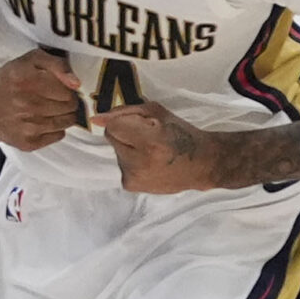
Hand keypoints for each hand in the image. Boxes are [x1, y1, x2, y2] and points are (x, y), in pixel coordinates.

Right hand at [0, 50, 81, 151]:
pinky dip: (53, 129)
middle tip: (51, 98)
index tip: (56, 87)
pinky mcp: (26, 143)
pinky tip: (40, 121)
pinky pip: (57, 136)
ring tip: (47, 109)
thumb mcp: (32, 59)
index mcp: (31, 82)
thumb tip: (76, 83)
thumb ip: (57, 64)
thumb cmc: (10, 77)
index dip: (65, 88)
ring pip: (66, 123)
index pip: (69, 91)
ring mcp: (28, 127)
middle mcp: (29, 106)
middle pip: (70, 107)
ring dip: (61, 115)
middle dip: (65, 101)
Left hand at [96, 101, 219, 193]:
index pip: (113, 125)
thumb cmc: (182, 134)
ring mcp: (133, 178)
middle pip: (112, 137)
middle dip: (126, 133)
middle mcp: (138, 163)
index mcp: (149, 142)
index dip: (125, 120)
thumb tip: (96, 119)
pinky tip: (149, 163)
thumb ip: (125, 112)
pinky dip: (131, 162)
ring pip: (115, 152)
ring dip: (128, 148)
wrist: (203, 165)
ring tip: (151, 152)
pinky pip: (120, 166)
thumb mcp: (157, 112)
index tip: (142, 124)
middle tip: (148, 137)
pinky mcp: (130, 186)